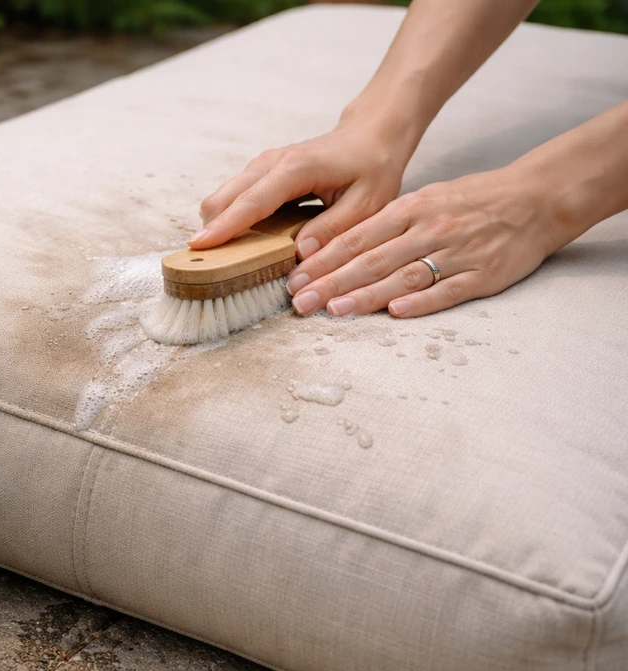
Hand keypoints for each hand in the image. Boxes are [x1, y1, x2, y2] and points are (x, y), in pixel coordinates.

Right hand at [189, 123, 410, 258]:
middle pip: (223, 198)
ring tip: (221, 259)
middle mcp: (271, 163)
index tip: (199, 246)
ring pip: (222, 198)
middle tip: (207, 266)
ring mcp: (261, 166)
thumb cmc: (372, 167)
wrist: (370, 135)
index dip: (225, 226)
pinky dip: (228, 220)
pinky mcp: (260, 174)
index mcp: (296, 169)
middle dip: (212, 230)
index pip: (252, 202)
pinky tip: (239, 243)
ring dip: (218, 226)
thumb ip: (334, 229)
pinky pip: (233, 198)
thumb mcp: (367, 203)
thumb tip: (299, 254)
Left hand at [285, 168, 561, 318]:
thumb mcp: (424, 200)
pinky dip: (421, 302)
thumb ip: (385, 225)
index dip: (323, 260)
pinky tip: (395, 313)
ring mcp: (456, 253)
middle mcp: (428, 230)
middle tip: (301, 302)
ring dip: (367, 295)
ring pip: (403, 277)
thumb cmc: (471, 202)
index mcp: (411, 209)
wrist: (535, 198)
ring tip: (335, 310)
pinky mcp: (482, 275)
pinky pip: (448, 290)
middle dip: (332, 282)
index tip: (294, 278)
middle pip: (372, 260)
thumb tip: (338, 248)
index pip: (357, 238)